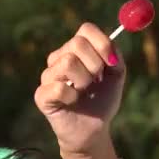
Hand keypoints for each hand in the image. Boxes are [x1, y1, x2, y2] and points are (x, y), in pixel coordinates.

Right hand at [34, 23, 126, 156]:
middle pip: (77, 43)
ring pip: (67, 62)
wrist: (93, 129)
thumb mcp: (117, 75)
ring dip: (84, 80)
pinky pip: (58, 87)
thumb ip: (115, 56)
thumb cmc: (102, 100)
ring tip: (83, 91)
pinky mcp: (41, 95)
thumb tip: (110, 46)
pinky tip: (72, 102)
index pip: (85, 29)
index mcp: (76, 50)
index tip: (111, 62)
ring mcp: (48, 76)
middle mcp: (59, 58)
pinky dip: (72, 96)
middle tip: (96, 79)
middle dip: (95, 64)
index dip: (101, 42)